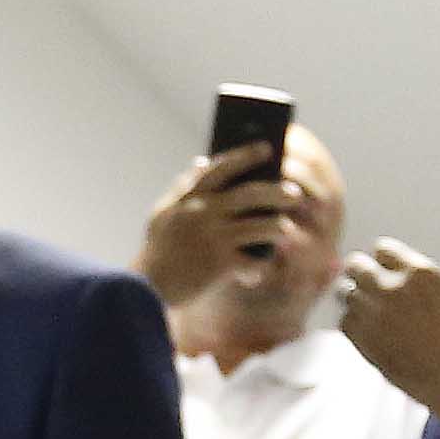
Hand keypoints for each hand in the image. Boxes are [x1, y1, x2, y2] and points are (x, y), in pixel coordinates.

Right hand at [142, 143, 283, 303]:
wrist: (145, 291)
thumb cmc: (157, 251)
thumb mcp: (163, 214)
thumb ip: (182, 187)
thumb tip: (201, 161)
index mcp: (189, 198)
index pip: (221, 167)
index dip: (245, 155)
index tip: (266, 148)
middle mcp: (203, 213)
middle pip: (250, 194)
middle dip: (276, 192)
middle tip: (294, 193)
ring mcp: (213, 238)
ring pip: (259, 226)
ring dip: (278, 227)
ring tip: (287, 229)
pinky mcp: (220, 265)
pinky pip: (252, 261)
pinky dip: (260, 265)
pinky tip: (262, 266)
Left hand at [335, 239, 439, 419]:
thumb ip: (439, 284)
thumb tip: (424, 284)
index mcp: (421, 273)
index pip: (383, 249)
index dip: (383, 260)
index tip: (384, 270)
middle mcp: (393, 288)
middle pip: (356, 265)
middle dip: (359, 272)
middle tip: (363, 283)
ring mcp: (375, 314)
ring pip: (344, 292)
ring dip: (352, 298)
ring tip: (363, 308)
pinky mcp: (364, 340)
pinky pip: (344, 321)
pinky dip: (351, 323)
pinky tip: (365, 330)